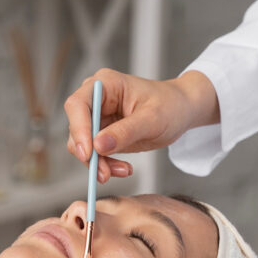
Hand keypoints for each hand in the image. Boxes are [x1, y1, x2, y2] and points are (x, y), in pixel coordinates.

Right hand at [64, 68, 219, 182]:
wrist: (181, 111)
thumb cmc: (170, 105)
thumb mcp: (152, 119)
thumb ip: (125, 132)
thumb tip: (98, 146)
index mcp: (105, 84)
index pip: (78, 104)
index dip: (78, 129)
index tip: (88, 153)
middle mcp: (96, 100)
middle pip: (77, 127)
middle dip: (89, 153)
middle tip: (104, 173)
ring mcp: (98, 118)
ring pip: (83, 145)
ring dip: (98, 163)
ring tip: (122, 171)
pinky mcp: (102, 135)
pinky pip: (95, 154)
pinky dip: (105, 165)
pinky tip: (123, 169)